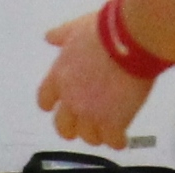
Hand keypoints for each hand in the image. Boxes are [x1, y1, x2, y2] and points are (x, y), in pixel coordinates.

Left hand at [38, 13, 156, 146]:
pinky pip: (112, 139)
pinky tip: (121, 142)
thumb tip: (49, 37)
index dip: (50, 105)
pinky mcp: (113, 121)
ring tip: (104, 135)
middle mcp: (71, 100)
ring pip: (88, 135)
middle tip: (77, 132)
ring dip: (95, 136)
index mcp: (59, 77)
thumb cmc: (104, 31)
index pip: (46, 99)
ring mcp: (91, 113)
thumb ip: (62, 36)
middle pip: (63, 125)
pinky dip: (116, 142)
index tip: (53, 108)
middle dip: (70, 130)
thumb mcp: (77, 28)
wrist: (128, 43)